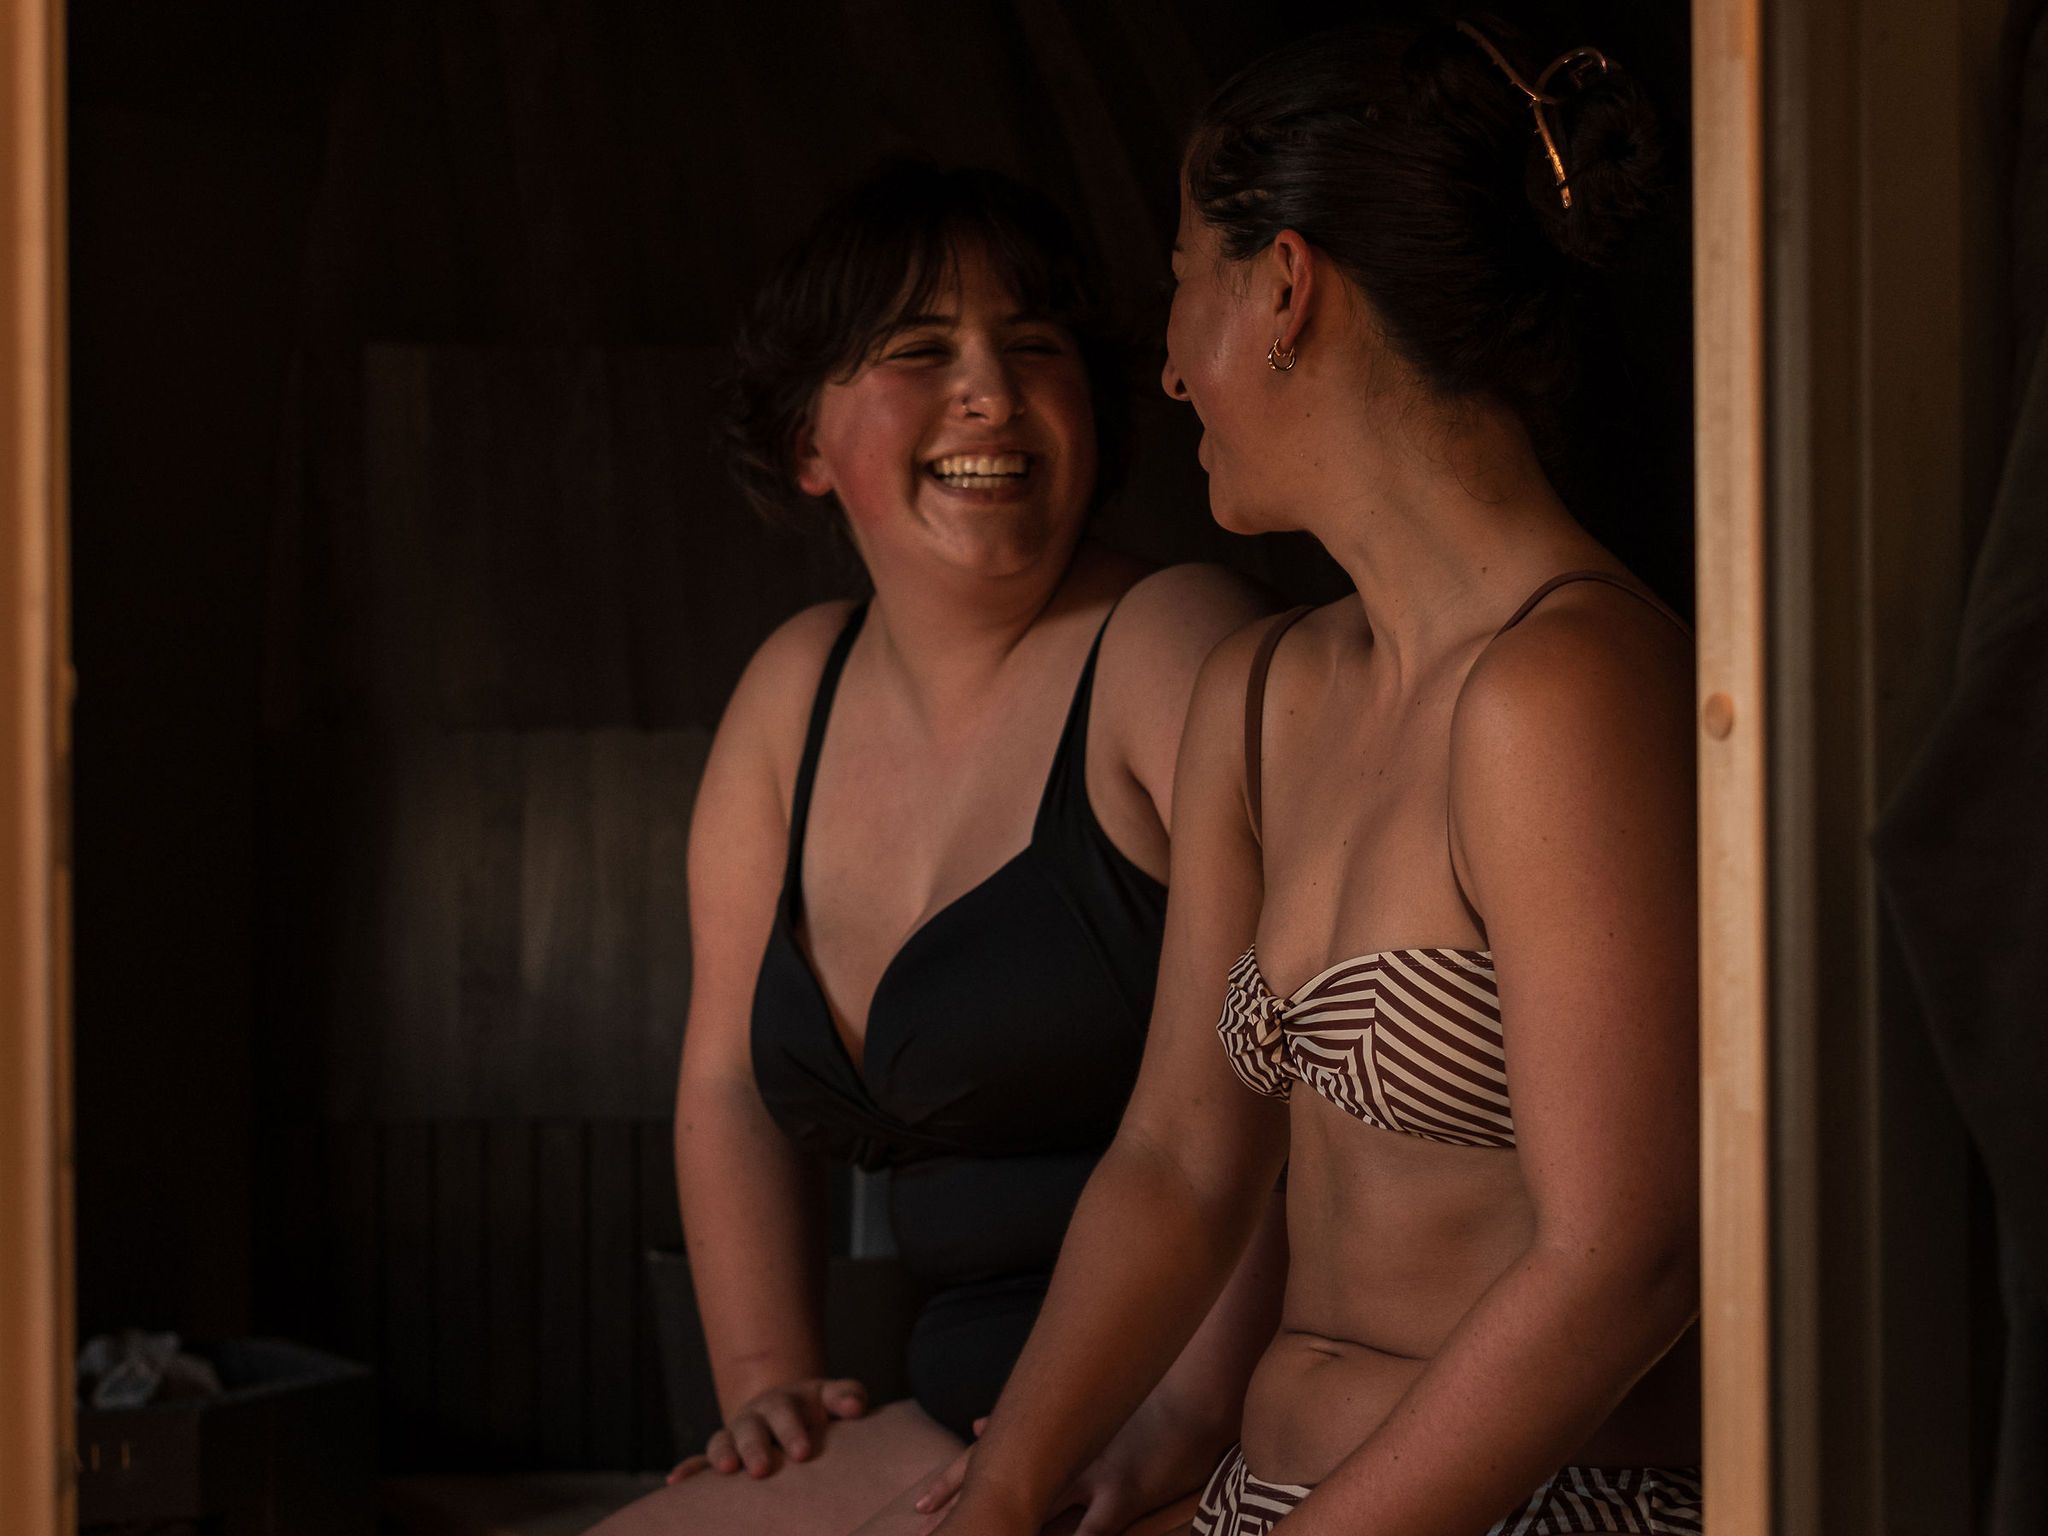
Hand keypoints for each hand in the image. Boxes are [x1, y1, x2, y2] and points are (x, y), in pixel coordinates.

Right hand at [666, 1376, 868, 1482]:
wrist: (786, 1411)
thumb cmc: (816, 1410)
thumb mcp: (831, 1397)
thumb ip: (847, 1396)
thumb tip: (857, 1407)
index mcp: (784, 1403)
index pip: (786, 1413)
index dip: (792, 1431)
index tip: (802, 1452)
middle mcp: (756, 1417)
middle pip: (752, 1428)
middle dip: (756, 1448)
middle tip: (762, 1469)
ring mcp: (735, 1435)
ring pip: (723, 1441)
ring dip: (722, 1455)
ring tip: (726, 1471)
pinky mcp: (721, 1456)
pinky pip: (699, 1463)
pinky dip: (688, 1471)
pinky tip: (675, 1483)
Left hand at [918, 1398, 1215, 1534]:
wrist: (1191, 1392)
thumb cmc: (1141, 1397)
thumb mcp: (1082, 1406)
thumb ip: (1029, 1420)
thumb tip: (976, 1427)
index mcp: (1054, 1437)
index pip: (990, 1460)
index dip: (953, 1482)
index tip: (921, 1504)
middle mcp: (1063, 1456)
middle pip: (1003, 1488)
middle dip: (964, 1513)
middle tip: (922, 1531)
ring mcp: (1091, 1476)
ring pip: (1039, 1513)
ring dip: (1008, 1529)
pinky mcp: (1124, 1493)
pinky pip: (1092, 1532)